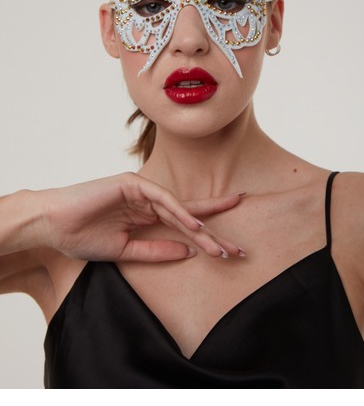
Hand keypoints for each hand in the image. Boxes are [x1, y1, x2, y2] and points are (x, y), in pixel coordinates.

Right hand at [29, 172, 243, 261]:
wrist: (53, 225)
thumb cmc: (82, 236)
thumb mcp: (125, 251)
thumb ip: (156, 250)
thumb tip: (187, 252)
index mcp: (146, 216)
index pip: (183, 224)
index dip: (207, 233)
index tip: (229, 246)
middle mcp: (148, 201)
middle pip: (188, 216)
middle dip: (214, 233)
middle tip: (239, 250)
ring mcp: (142, 190)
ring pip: (179, 210)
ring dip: (201, 230)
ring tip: (221, 249)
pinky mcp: (132, 183)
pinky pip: (161, 199)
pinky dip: (178, 213)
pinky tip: (195, 227)